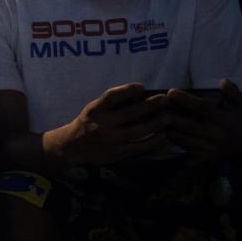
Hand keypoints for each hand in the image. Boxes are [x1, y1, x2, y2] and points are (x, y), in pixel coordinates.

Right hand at [45, 83, 169, 165]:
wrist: (72, 146)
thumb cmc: (88, 123)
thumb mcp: (93, 109)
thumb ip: (111, 103)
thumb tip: (139, 94)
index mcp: (95, 110)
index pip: (111, 96)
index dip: (127, 89)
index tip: (141, 86)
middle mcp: (101, 124)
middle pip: (130, 113)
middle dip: (150, 105)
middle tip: (165, 99)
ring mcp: (110, 140)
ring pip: (138, 131)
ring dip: (156, 123)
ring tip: (168, 117)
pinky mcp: (116, 153)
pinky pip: (139, 147)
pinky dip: (154, 142)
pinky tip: (164, 137)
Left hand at [164, 79, 241, 158]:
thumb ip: (233, 94)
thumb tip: (224, 82)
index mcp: (225, 119)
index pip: (203, 108)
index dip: (186, 100)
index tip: (170, 92)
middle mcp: (217, 134)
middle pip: (191, 125)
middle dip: (172, 117)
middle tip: (156, 108)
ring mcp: (212, 147)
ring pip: (187, 140)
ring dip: (169, 131)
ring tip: (154, 121)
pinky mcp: (208, 156)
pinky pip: (189, 150)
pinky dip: (176, 143)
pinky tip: (162, 135)